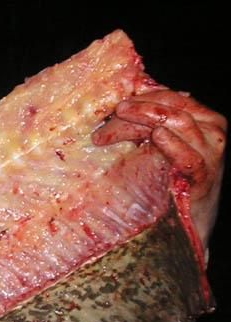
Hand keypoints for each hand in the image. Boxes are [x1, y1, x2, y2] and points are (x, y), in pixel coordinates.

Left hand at [92, 89, 225, 246]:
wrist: (189, 223)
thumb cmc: (170, 181)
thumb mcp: (161, 146)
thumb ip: (151, 124)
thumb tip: (122, 102)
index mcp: (204, 118)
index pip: (170, 98)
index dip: (141, 98)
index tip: (113, 106)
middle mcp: (212, 130)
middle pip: (170, 109)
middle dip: (137, 110)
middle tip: (109, 116)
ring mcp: (211, 153)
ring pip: (177, 123)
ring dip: (139, 124)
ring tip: (108, 133)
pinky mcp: (204, 175)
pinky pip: (188, 156)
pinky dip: (172, 144)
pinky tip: (157, 136)